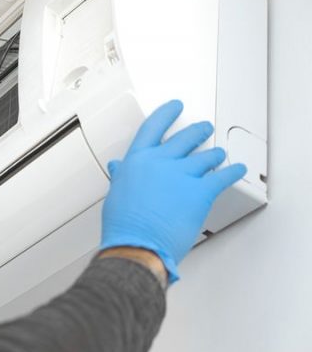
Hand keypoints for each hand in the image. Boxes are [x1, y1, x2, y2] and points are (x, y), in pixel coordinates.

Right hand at [100, 100, 246, 282]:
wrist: (138, 244)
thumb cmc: (124, 225)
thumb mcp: (115, 194)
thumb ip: (122, 177)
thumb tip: (119, 170)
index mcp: (137, 161)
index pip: (154, 127)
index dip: (167, 114)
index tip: (175, 107)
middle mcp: (161, 162)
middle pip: (186, 137)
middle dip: (199, 131)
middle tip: (204, 128)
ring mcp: (183, 174)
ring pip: (207, 156)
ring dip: (216, 155)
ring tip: (219, 154)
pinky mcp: (201, 191)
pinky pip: (223, 176)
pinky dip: (233, 172)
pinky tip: (237, 170)